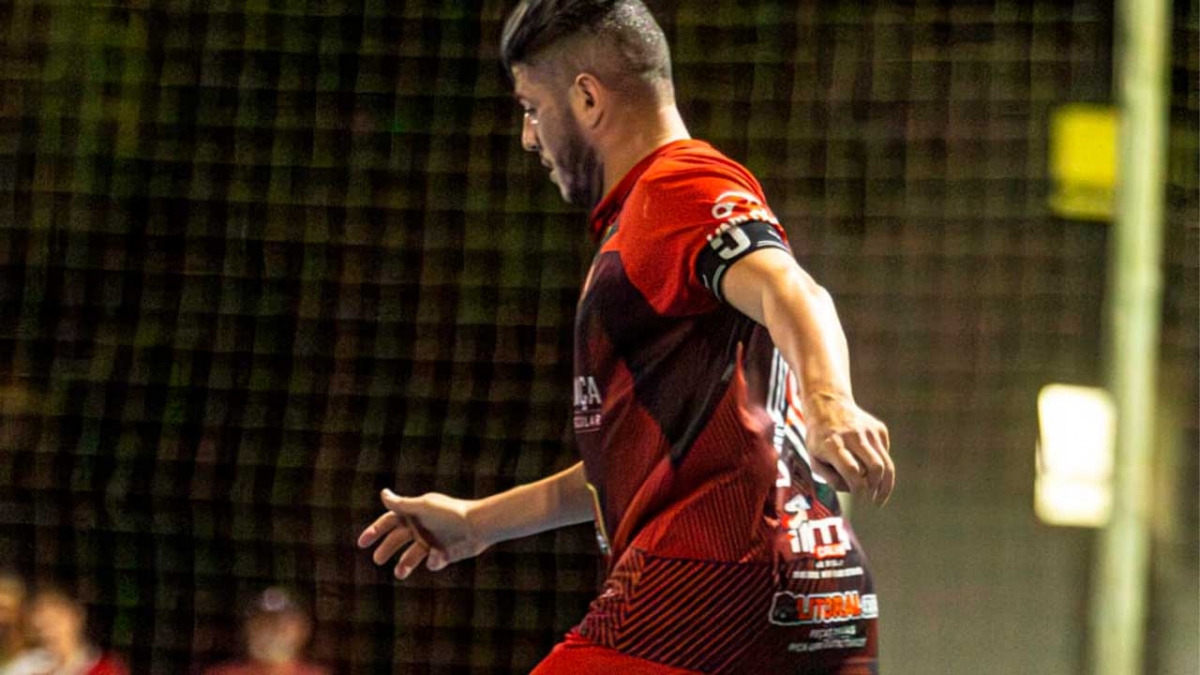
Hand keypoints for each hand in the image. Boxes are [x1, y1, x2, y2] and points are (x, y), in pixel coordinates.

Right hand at [357, 490, 489, 578]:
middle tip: (378, 560)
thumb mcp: (423, 507)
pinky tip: (438, 557)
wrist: (477, 526)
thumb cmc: (450, 513)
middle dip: (386, 549)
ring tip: (400, 573)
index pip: (389, 522)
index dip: (375, 531)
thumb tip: (383, 493)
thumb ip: (402, 504)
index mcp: (414, 515)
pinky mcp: (442, 554)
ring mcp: (431, 542)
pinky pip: (431, 562)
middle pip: (396, 540)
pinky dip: (432, 562)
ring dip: (404, 564)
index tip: (362, 543)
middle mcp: (420, 528)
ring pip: (410, 556)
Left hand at [802, 393, 893, 504]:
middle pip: (875, 468)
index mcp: (832, 444)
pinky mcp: (879, 429)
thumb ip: (831, 479)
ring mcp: (869, 431)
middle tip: (872, 504)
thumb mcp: (814, 459)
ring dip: (885, 485)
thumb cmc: (819, 438)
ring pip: (886, 464)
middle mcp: (853, 435)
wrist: (828, 404)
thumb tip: (853, 493)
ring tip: (879, 499)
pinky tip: (871, 469)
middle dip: (876, 490)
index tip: (860, 505)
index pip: (851, 471)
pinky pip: (885, 455)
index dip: (858, 491)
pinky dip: (881, 467)